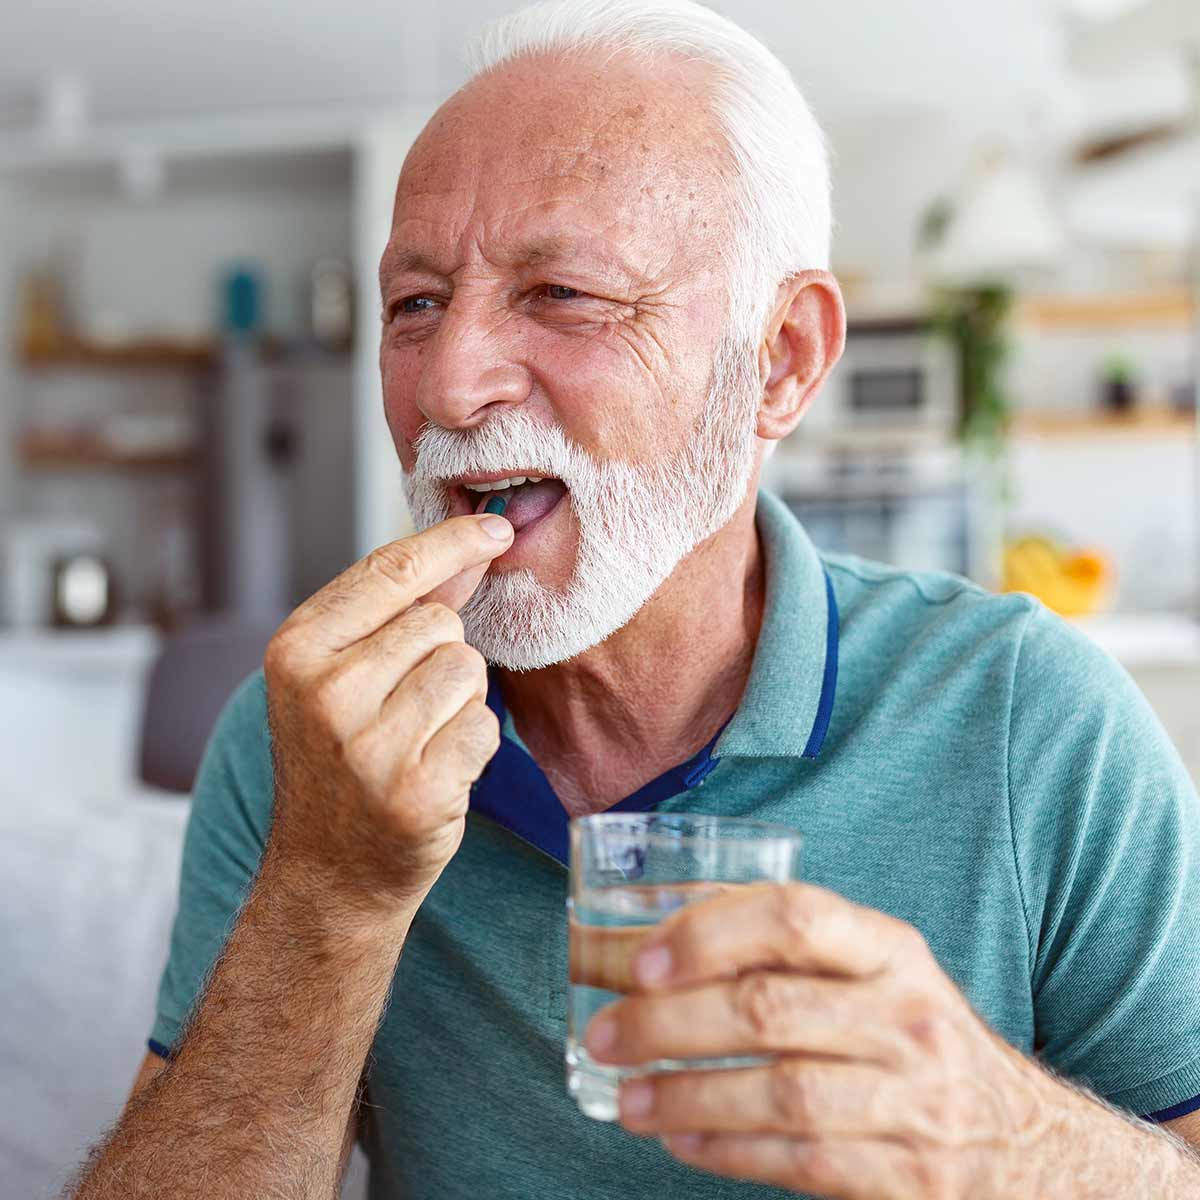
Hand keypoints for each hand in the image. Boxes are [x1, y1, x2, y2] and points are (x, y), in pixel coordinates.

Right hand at [262, 513, 513, 917]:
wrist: (329, 872)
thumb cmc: (340, 760)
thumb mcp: (343, 674)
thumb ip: (403, 608)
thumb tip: (470, 546)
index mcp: (296, 650)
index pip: (391, 570)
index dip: (451, 542)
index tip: (496, 527)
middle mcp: (325, 693)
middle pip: (441, 623)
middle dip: (441, 657)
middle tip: (403, 708)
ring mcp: (370, 745)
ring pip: (468, 669)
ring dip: (459, 702)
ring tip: (417, 738)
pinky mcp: (417, 789)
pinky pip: (484, 726)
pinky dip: (471, 746)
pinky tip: (433, 771)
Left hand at [585, 883, 1056, 1198]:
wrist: (1028, 1145)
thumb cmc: (910, 1037)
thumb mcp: (871, 973)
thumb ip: (782, 948)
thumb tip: (650, 930)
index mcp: (889, 949)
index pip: (794, 917)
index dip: (708, 933)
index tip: (640, 960)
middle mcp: (906, 1016)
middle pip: (768, 1009)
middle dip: (668, 1022)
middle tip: (602, 1032)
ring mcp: (915, 1100)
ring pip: (779, 1093)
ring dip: (686, 1094)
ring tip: (625, 1095)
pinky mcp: (909, 1177)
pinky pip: (802, 1161)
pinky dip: (728, 1150)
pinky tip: (679, 1138)